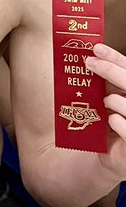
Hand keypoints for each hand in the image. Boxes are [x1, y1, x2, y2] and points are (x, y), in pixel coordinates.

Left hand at [87, 44, 125, 165]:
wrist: (111, 159)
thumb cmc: (111, 128)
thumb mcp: (108, 104)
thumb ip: (105, 87)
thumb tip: (88, 64)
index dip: (115, 58)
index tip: (97, 48)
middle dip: (110, 70)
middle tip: (89, 63)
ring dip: (115, 101)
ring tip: (105, 103)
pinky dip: (118, 123)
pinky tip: (111, 121)